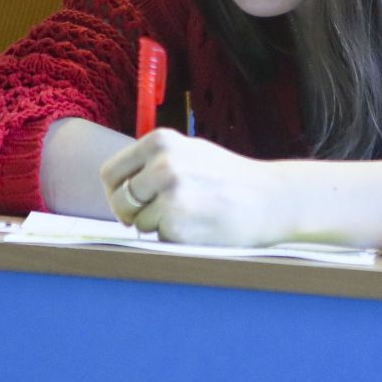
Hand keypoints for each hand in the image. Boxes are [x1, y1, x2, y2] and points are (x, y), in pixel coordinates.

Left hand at [100, 130, 290, 247]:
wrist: (271, 199)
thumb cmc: (230, 178)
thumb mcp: (190, 152)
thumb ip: (155, 161)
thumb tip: (119, 182)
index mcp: (159, 141)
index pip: (110, 172)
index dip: (115, 191)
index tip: (128, 201)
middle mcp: (161, 164)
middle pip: (119, 199)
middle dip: (129, 213)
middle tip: (153, 216)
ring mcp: (169, 194)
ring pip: (138, 222)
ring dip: (156, 226)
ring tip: (188, 216)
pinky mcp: (177, 224)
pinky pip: (158, 238)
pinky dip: (172, 239)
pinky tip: (198, 227)